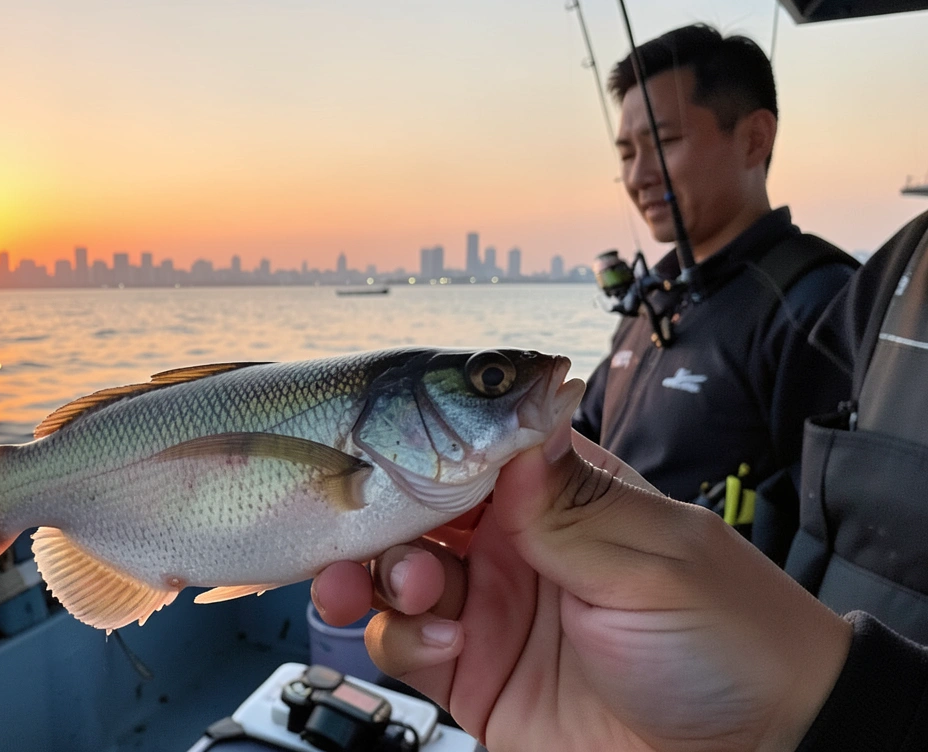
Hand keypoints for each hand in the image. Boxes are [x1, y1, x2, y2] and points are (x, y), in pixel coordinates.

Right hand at [311, 426, 851, 750]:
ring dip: (378, 573)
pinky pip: (402, 645)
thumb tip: (511, 424)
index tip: (379, 455)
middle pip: (412, 511)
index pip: (466, 452)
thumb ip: (567, 504)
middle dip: (375, 513)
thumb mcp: (654, 561)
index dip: (416, 450)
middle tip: (369, 530)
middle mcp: (516, 549)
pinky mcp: (472, 677)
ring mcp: (490, 612)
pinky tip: (447, 645)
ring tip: (413, 589)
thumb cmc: (731, 642)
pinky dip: (403, 638)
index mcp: (560, 500)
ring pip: (394, 574)